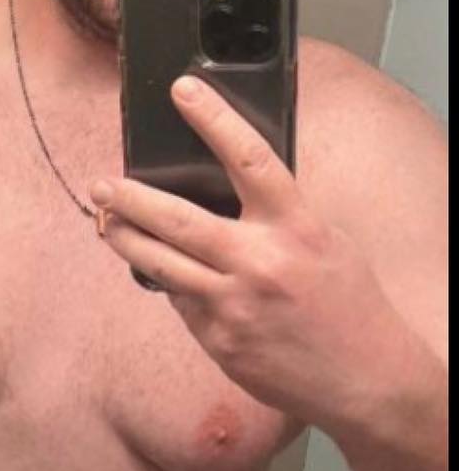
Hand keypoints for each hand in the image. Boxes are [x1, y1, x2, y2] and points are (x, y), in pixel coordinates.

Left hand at [90, 74, 397, 431]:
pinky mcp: (218, 339)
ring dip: (125, 240)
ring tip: (105, 223)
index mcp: (297, 227)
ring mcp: (234, 304)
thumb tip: (223, 191)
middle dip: (131, 199)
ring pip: (160, 264)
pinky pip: (180, 302)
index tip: (182, 91)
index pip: (249, 159)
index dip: (213, 120)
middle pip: (178, 219)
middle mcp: (260, 262)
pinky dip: (170, 284)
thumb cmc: (349, 304)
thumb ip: (278, 218)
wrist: (367, 379)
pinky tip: (164, 275)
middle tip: (102, 185)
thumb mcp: (326, 243)